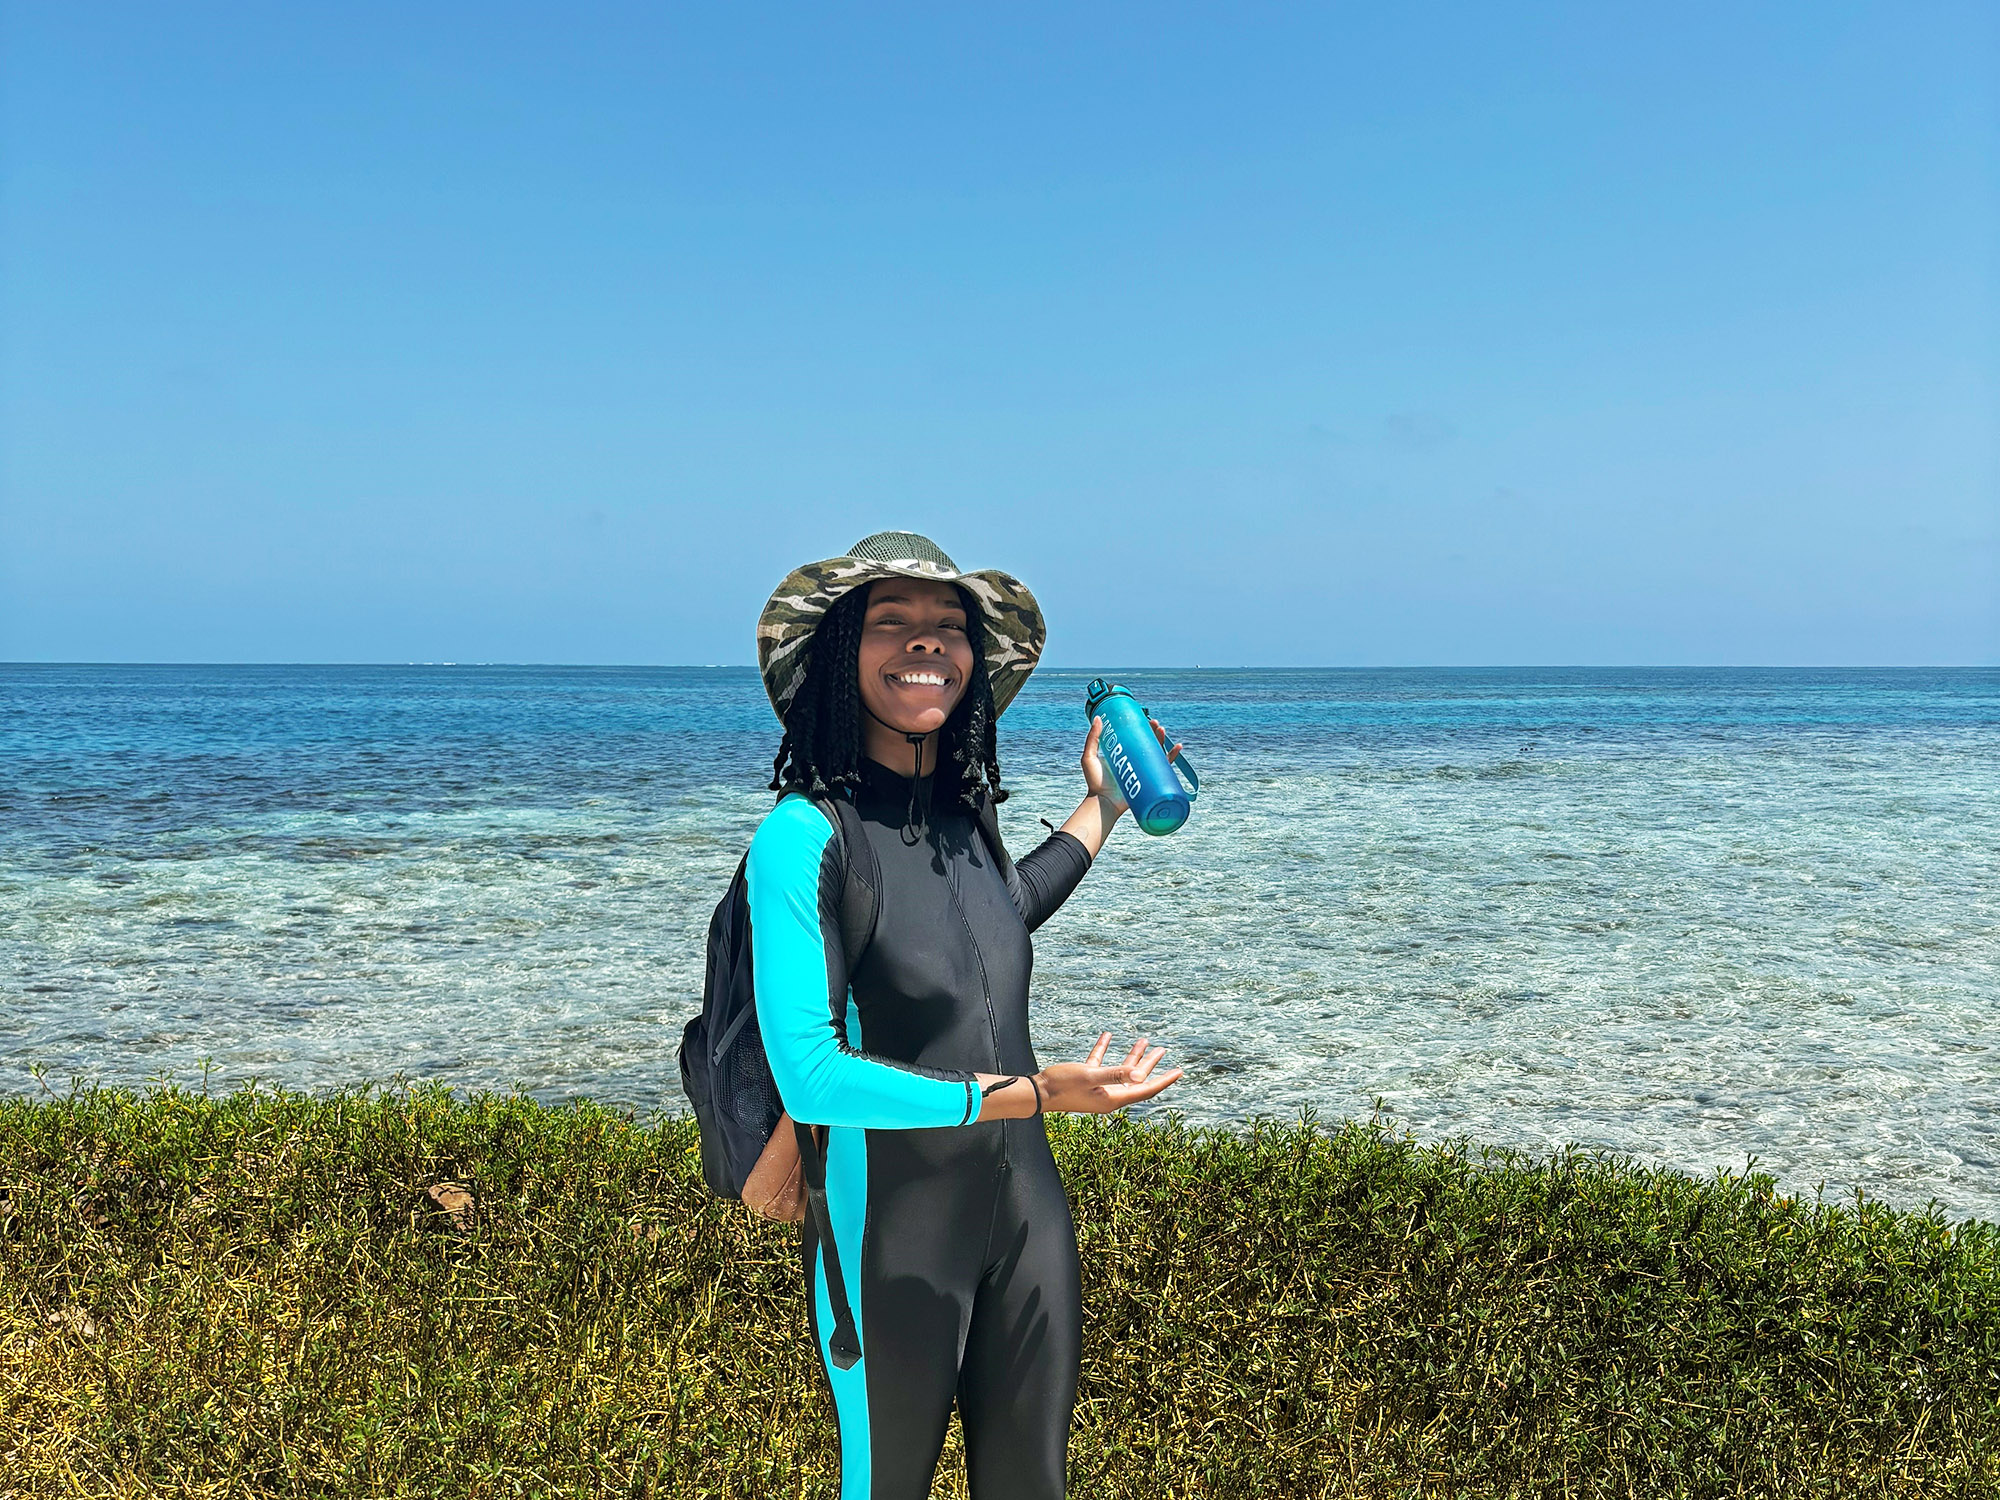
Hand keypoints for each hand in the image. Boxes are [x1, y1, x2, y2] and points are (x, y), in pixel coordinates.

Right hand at [1034, 1033, 1183, 1114]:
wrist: (1037, 1093)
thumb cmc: (1063, 1085)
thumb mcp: (1091, 1076)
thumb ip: (1115, 1073)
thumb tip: (1141, 1075)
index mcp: (1114, 1098)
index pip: (1146, 1089)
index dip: (1164, 1079)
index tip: (1180, 1071)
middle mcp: (1109, 1095)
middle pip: (1137, 1079)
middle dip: (1151, 1064)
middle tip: (1163, 1050)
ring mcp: (1097, 1089)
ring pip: (1121, 1070)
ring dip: (1131, 1056)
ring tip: (1142, 1040)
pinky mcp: (1085, 1081)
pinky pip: (1101, 1064)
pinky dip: (1105, 1050)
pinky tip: (1107, 1035)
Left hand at [1079, 716, 1183, 809]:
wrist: (1103, 802)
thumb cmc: (1095, 782)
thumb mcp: (1090, 757)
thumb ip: (1093, 738)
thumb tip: (1097, 717)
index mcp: (1123, 755)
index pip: (1135, 738)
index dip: (1142, 728)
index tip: (1144, 718)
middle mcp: (1134, 762)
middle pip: (1148, 743)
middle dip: (1154, 732)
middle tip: (1154, 723)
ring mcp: (1143, 771)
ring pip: (1158, 752)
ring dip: (1163, 740)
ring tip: (1162, 730)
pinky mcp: (1150, 780)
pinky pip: (1166, 768)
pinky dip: (1173, 757)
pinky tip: (1178, 747)